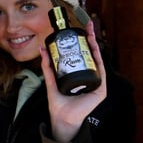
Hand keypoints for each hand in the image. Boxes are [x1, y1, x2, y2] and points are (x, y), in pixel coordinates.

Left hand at [39, 20, 106, 142]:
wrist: (62, 117)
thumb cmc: (58, 103)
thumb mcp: (50, 80)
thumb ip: (47, 66)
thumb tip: (42, 49)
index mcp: (80, 74)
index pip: (82, 54)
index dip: (82, 41)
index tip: (80, 28)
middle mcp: (90, 76)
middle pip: (91, 53)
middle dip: (90, 38)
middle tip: (88, 25)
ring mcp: (97, 82)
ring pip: (97, 59)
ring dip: (95, 45)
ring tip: (90, 33)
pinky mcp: (100, 88)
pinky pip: (100, 71)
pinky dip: (97, 59)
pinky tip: (94, 49)